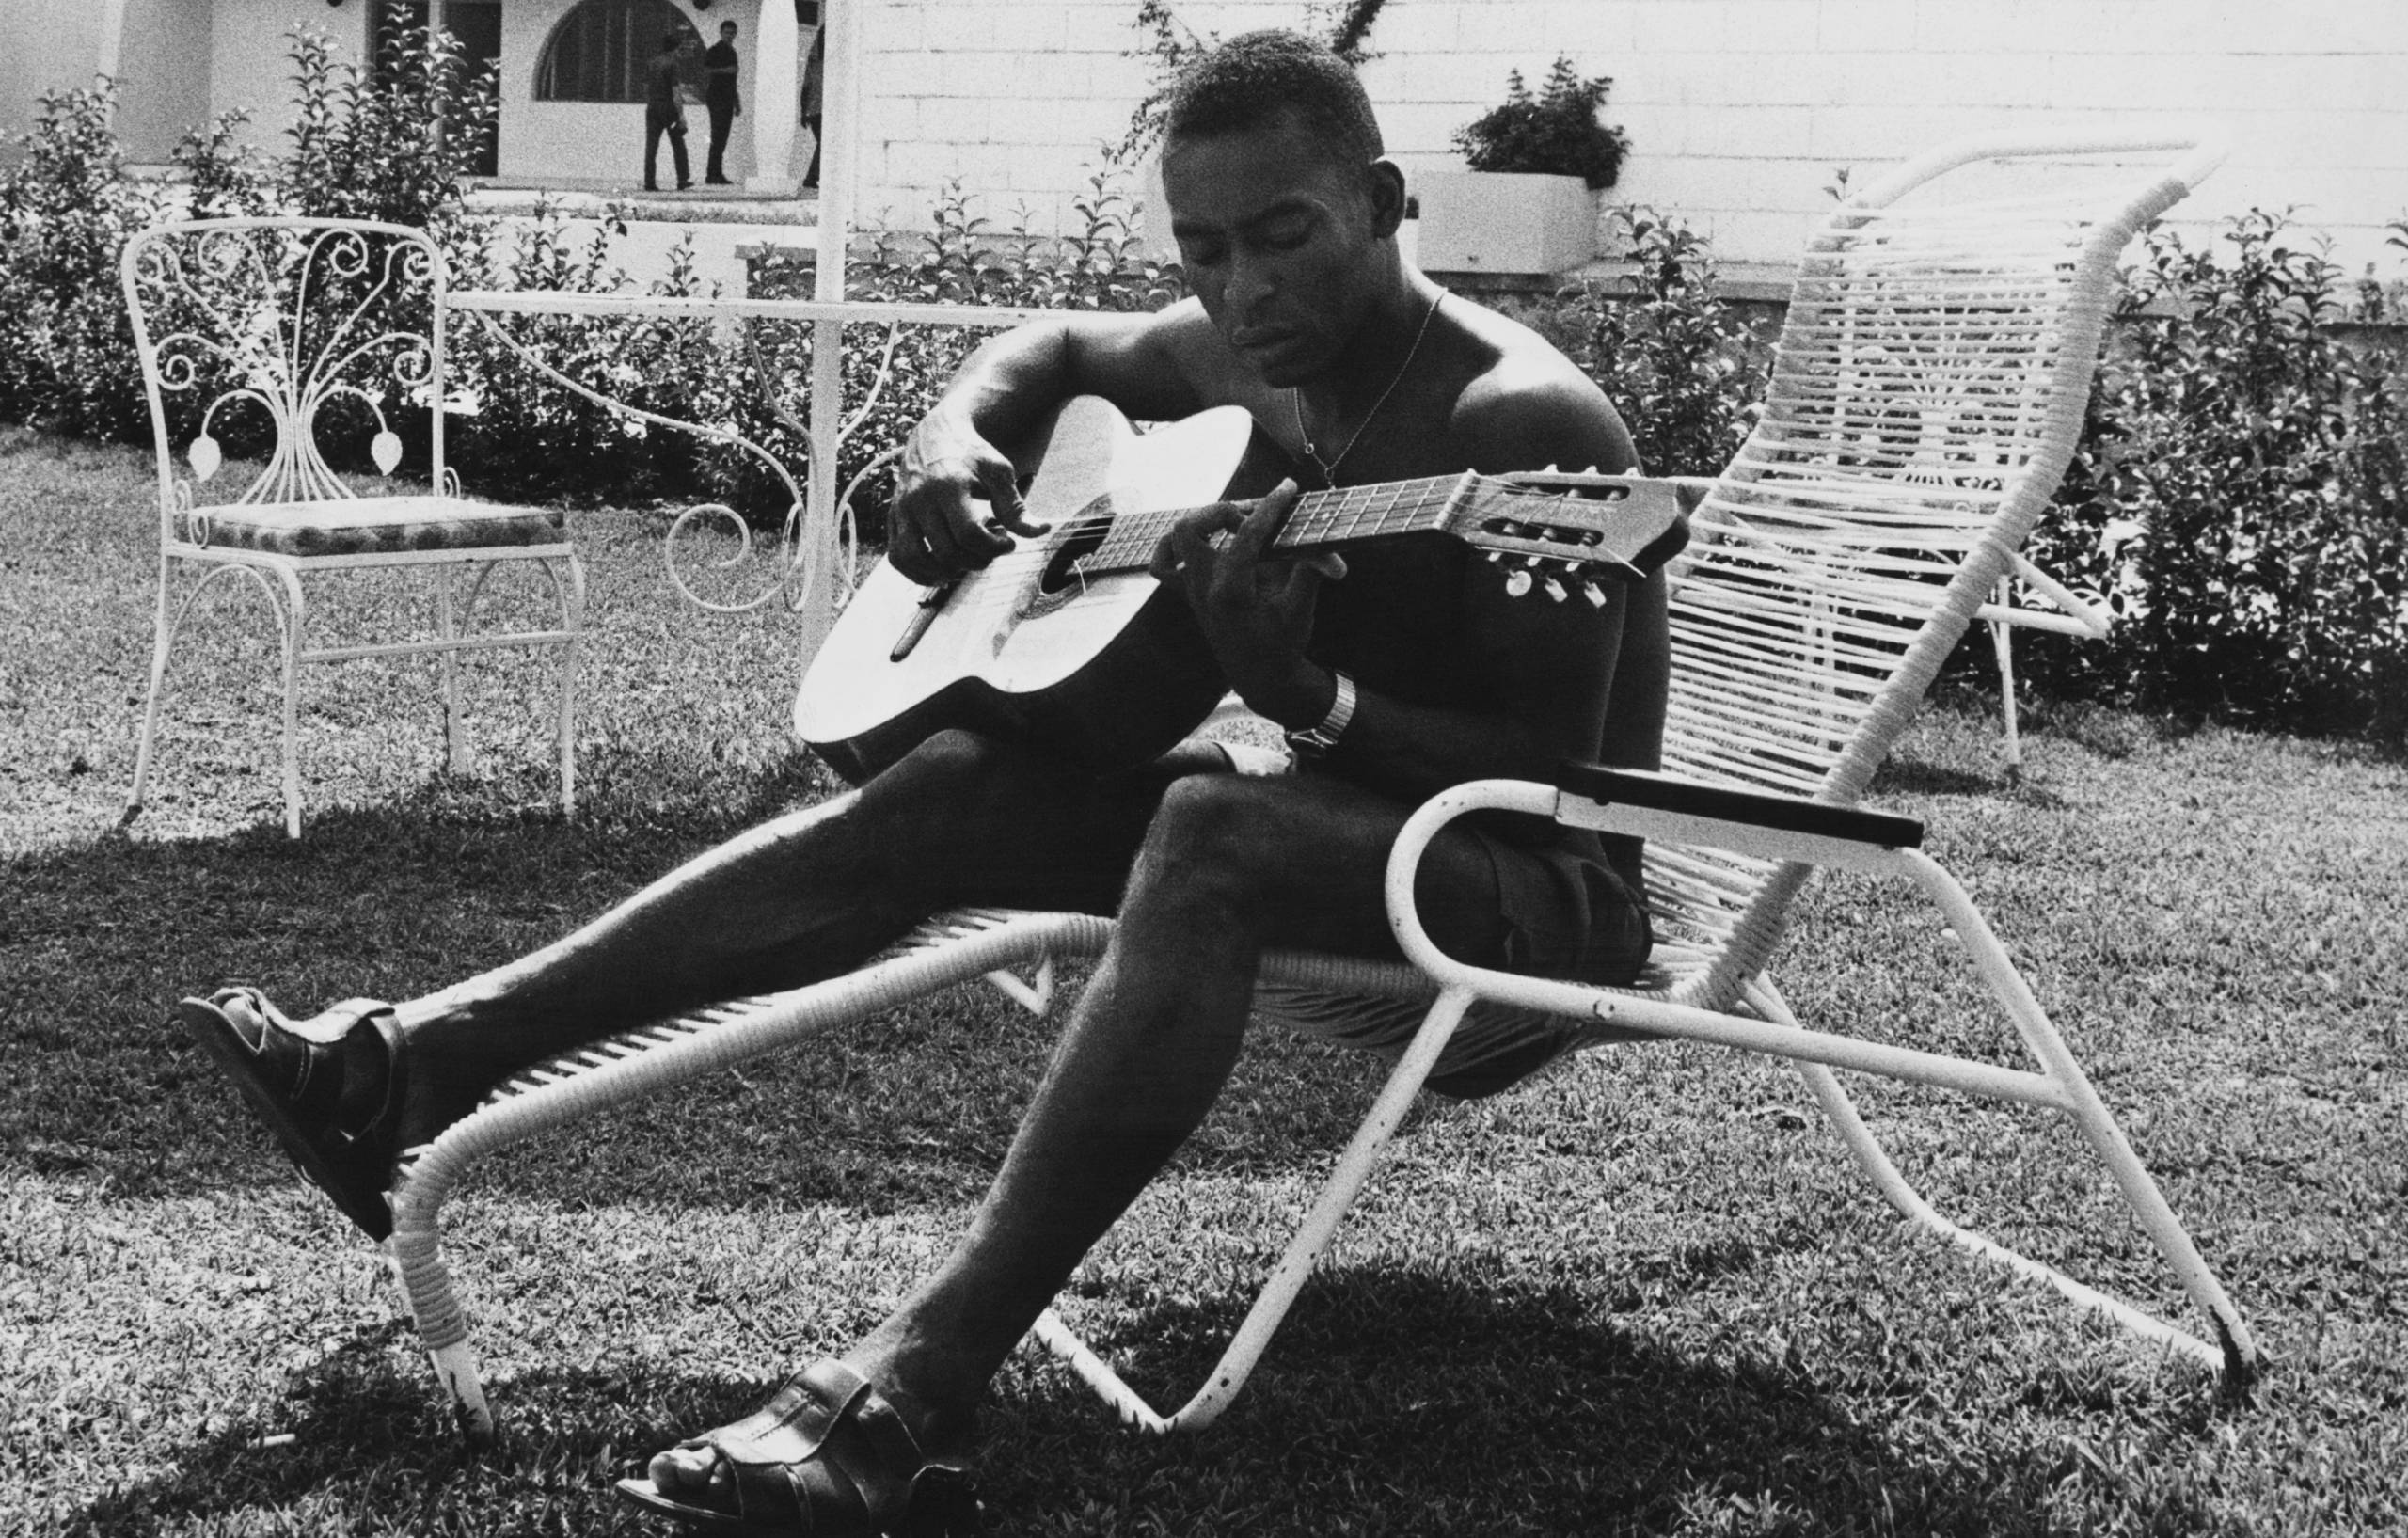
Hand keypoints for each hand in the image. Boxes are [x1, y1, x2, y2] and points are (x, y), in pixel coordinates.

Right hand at [887, 421, 1049, 585]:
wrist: (933, 436)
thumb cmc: (970, 455)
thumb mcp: (998, 472)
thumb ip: (1016, 506)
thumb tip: (1041, 530)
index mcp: (948, 485)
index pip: (968, 534)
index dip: (993, 548)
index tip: (1008, 543)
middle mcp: (920, 498)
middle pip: (945, 551)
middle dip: (975, 560)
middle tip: (989, 550)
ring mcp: (902, 509)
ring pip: (914, 558)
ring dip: (944, 572)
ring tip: (965, 564)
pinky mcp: (894, 517)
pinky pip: (897, 556)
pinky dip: (917, 572)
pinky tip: (941, 570)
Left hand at [1147, 479, 1345, 726]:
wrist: (1261, 678)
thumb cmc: (1283, 644)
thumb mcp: (1301, 610)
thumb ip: (1312, 575)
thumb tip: (1335, 556)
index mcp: (1230, 592)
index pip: (1245, 536)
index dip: (1269, 507)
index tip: (1287, 487)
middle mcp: (1203, 589)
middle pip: (1192, 529)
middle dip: (1222, 510)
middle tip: (1254, 513)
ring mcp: (1192, 592)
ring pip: (1175, 541)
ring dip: (1202, 522)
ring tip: (1233, 523)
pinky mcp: (1189, 595)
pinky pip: (1164, 566)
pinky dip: (1175, 547)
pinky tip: (1204, 541)